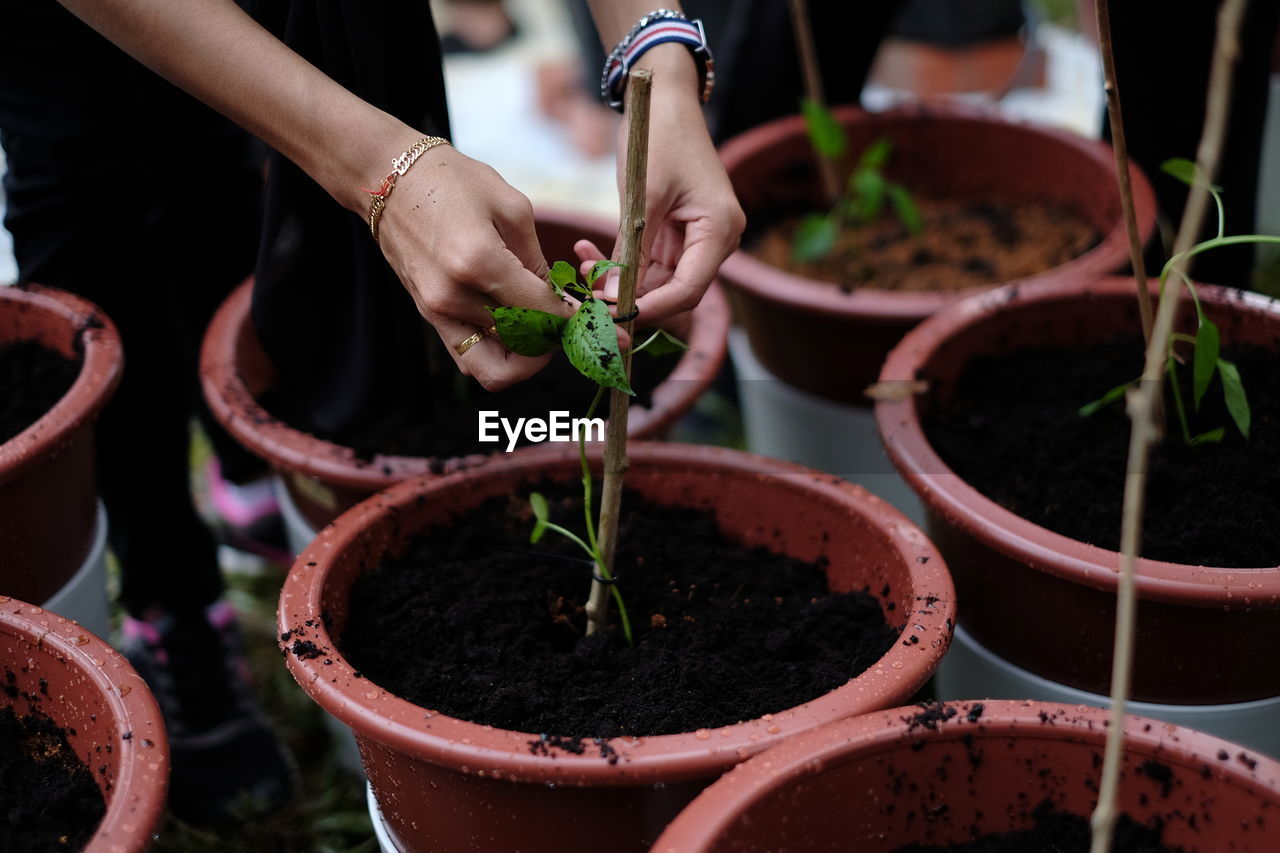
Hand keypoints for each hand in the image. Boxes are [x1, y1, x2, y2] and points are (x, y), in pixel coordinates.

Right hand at [374, 142, 572, 390]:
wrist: (388, 178)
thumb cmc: (453, 180)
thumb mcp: (512, 207)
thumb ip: (540, 262)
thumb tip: (564, 304)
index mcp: (479, 261)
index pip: (542, 315)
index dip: (576, 324)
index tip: (599, 326)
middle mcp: (455, 296)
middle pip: (524, 345)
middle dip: (556, 339)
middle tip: (572, 325)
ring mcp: (437, 311)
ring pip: (498, 365)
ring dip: (528, 356)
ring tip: (543, 329)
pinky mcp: (429, 317)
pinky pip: (470, 360)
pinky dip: (499, 356)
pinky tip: (516, 331)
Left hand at [578, 47, 744, 334]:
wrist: (664, 98)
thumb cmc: (658, 135)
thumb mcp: (642, 195)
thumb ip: (632, 250)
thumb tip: (614, 296)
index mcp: (719, 230)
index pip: (688, 290)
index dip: (650, 309)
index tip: (610, 315)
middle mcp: (716, 240)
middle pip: (676, 292)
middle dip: (632, 299)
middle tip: (588, 300)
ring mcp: (699, 238)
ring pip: (660, 282)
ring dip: (621, 283)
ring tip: (582, 269)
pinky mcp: (679, 233)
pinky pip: (652, 263)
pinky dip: (623, 265)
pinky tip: (590, 255)